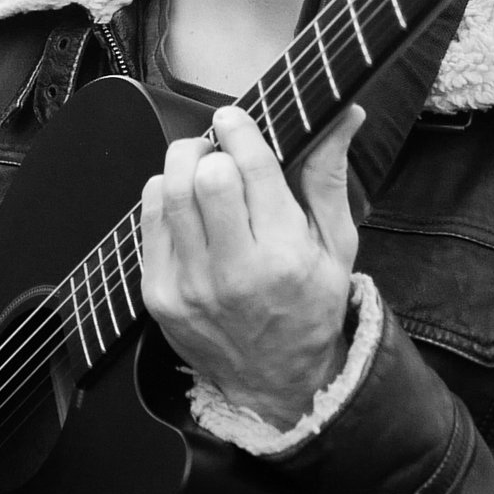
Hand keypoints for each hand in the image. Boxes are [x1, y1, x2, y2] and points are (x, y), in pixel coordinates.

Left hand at [140, 101, 364, 431]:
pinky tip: (185, 204)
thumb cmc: (310, 306)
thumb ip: (329, 175)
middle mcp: (234, 272)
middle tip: (219, 149)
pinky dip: (163, 197)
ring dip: (182, 167)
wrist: (275, 381)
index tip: (233, 117)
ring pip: (168, 192)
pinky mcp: (158, 295)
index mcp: (285, 256)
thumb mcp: (336, 245)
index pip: (251, 169)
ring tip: (200, 170)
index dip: (239, 130)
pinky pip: (148, 221)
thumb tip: (344, 113)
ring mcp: (189, 285)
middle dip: (209, 148)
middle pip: (204, 176)